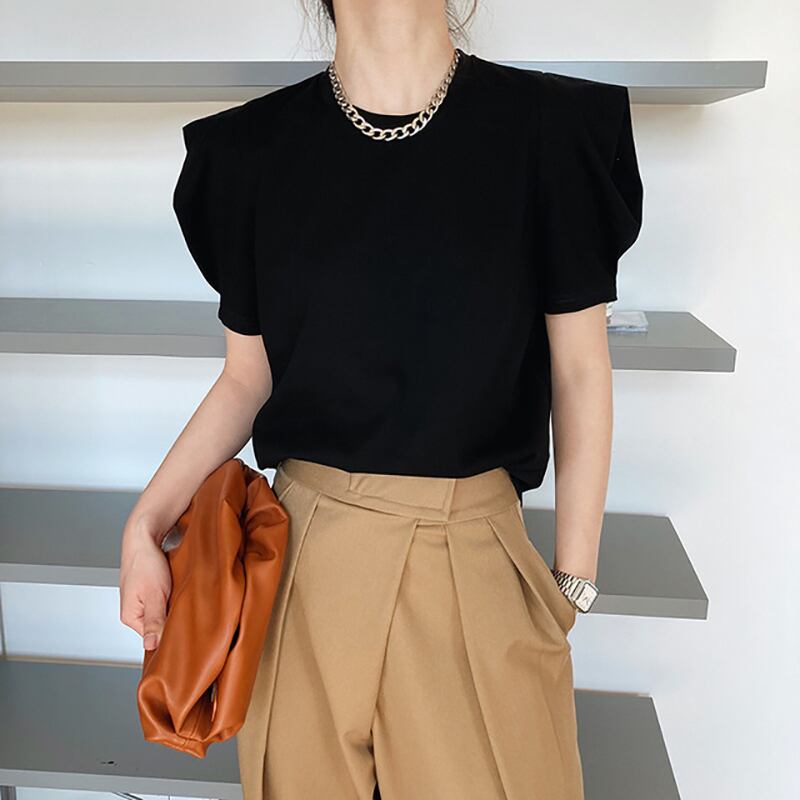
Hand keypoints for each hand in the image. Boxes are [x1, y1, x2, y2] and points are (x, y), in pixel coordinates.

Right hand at [119, 524, 172, 650]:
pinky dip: (172, 597)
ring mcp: (141, 600)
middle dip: (172, 621)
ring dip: (173, 607)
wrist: (144, 536)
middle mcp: (134, 610)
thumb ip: (154, 620)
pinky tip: (178, 591)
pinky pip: (163, 601)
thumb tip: (151, 645)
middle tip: (186, 612)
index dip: (169, 635)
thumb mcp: (155, 595)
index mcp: (130, 616)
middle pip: (157, 626)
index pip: (152, 638)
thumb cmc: (146, 563)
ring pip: (162, 612)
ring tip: (180, 598)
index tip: (184, 632)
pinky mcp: (149, 590)